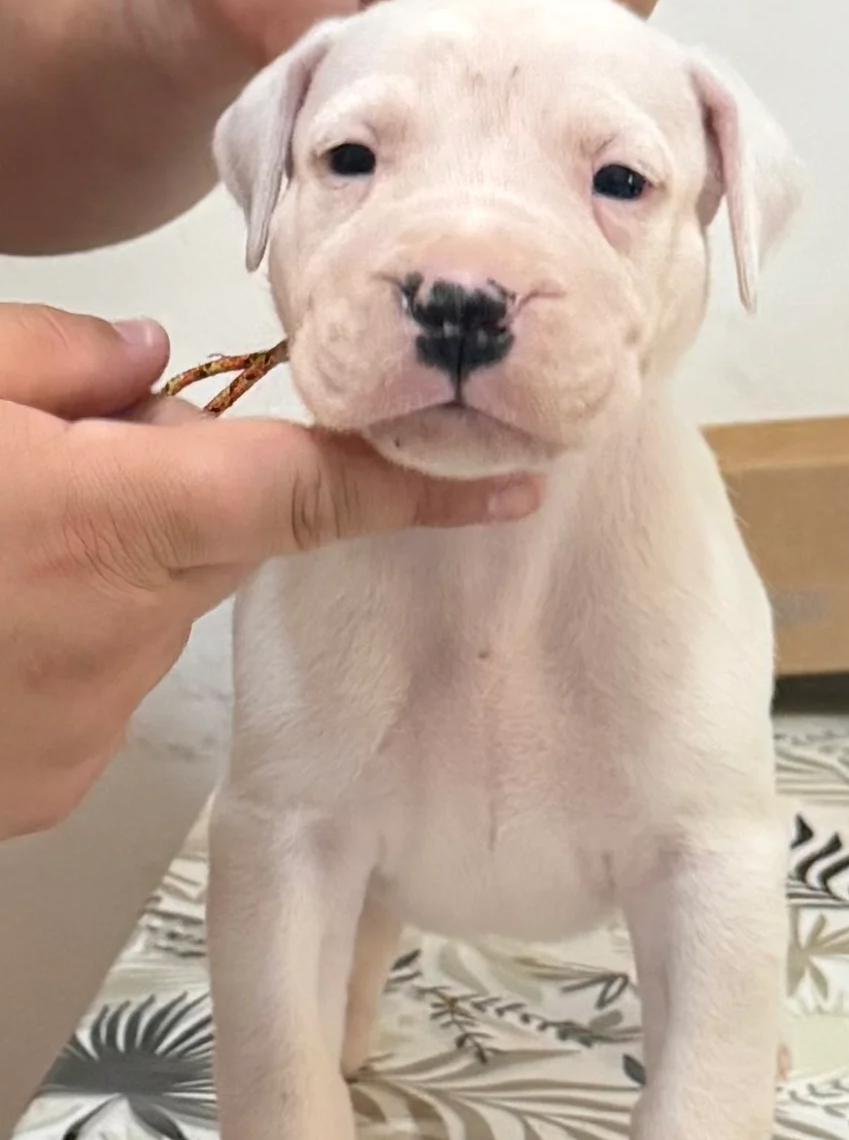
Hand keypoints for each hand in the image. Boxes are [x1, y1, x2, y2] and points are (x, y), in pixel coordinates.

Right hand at [0, 305, 537, 839]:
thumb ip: (66, 360)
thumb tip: (150, 360)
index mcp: (110, 523)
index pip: (309, 495)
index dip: (415, 488)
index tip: (507, 487)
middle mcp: (124, 633)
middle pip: (225, 539)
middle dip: (181, 489)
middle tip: (71, 458)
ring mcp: (90, 721)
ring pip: (157, 612)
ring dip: (112, 571)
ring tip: (7, 550)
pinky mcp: (54, 778)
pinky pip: (104, 685)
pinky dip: (67, 643)